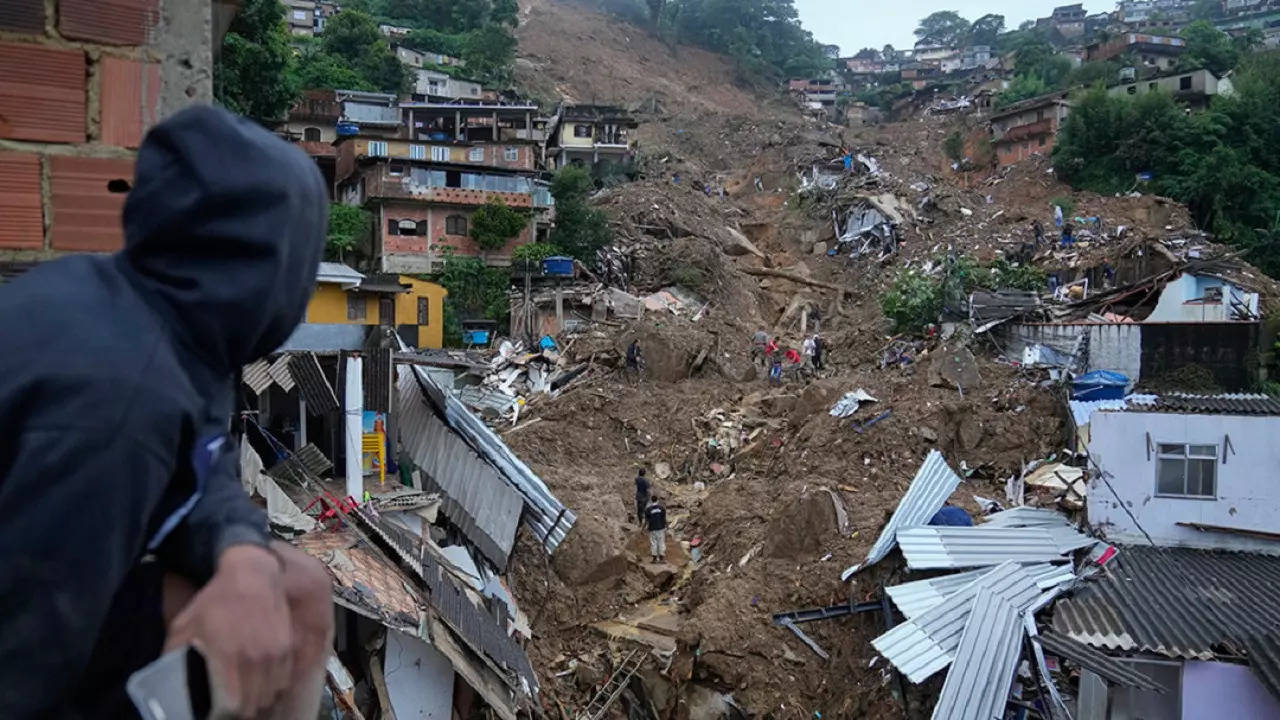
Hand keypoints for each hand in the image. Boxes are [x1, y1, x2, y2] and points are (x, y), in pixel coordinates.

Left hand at [165, 544, 292, 717]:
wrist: (252, 575)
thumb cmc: (215, 601)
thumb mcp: (184, 625)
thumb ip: (174, 656)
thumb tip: (165, 680)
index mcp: (228, 656)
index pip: (232, 705)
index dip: (223, 714)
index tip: (215, 713)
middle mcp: (256, 658)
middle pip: (253, 705)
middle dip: (240, 712)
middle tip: (228, 708)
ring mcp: (276, 654)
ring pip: (270, 695)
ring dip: (257, 701)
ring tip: (244, 698)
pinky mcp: (289, 648)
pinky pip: (284, 681)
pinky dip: (273, 688)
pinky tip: (260, 684)